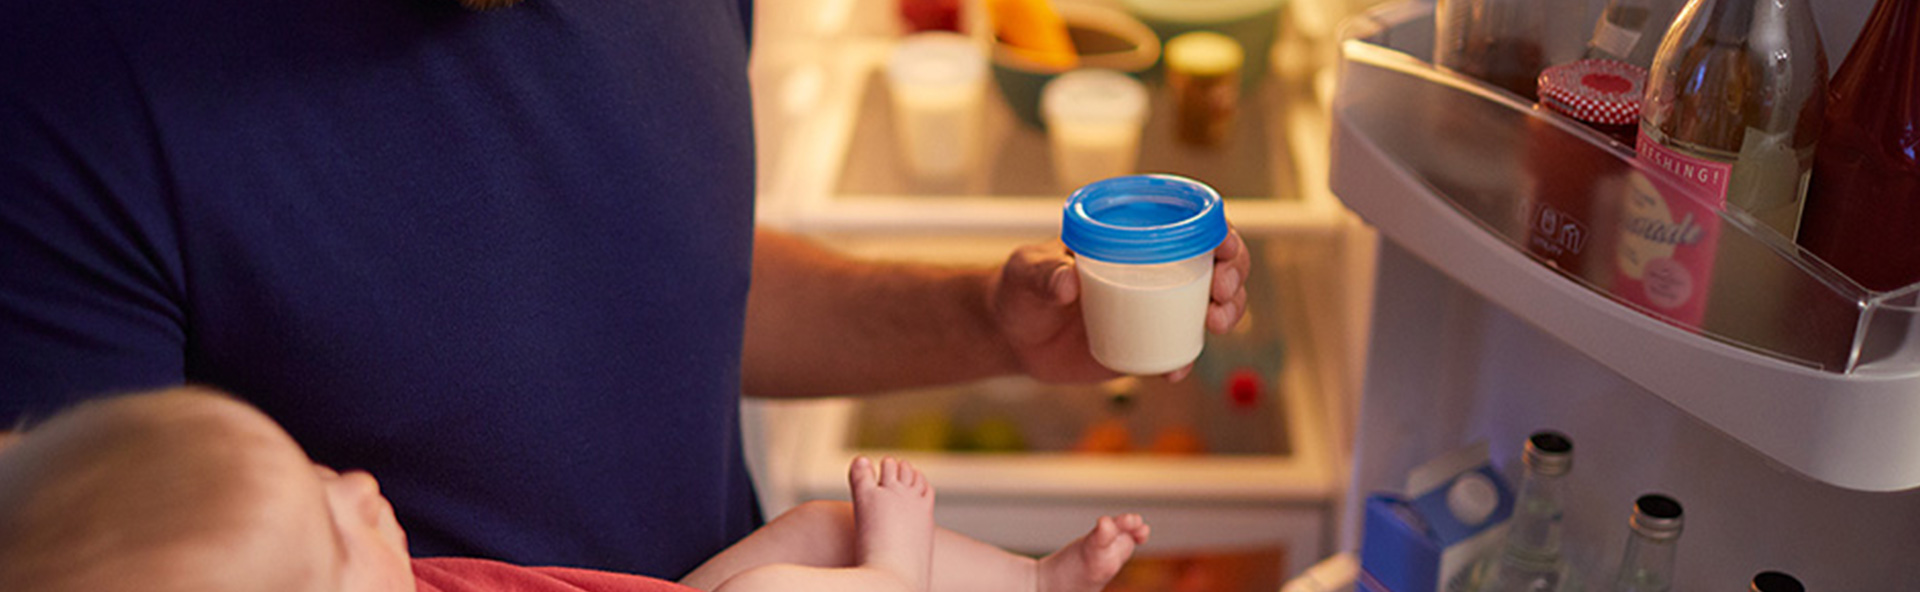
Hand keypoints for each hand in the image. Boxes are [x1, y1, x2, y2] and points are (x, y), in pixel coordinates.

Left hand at [989, 225, 1250, 382]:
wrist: (1012, 336)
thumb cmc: (1019, 289)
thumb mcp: (1027, 273)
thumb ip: (1044, 273)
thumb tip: (1066, 281)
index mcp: (1134, 237)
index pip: (1190, 224)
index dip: (1220, 232)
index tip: (1225, 247)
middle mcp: (1154, 269)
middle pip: (1215, 265)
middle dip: (1234, 275)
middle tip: (1223, 291)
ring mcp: (1153, 307)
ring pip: (1209, 305)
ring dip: (1227, 312)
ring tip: (1214, 323)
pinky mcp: (1144, 342)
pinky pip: (1177, 350)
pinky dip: (1184, 360)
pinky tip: (1176, 370)